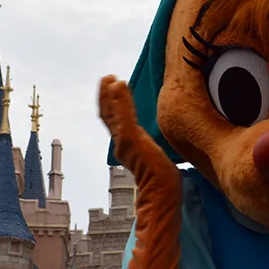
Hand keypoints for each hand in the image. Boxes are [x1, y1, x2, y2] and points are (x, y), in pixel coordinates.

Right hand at [99, 76, 180, 194]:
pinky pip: (123, 115)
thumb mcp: (155, 158)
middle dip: (106, 96)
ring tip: (110, 78)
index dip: (111, 105)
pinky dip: (119, 100)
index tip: (112, 88)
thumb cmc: (163, 179)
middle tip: (106, 78)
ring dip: (111, 94)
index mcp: (127, 147)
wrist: (162, 191)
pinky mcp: (131, 139)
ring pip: (114, 113)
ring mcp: (125, 141)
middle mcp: (121, 144)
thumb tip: (153, 151)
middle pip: (109, 115)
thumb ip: (150, 151)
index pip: (115, 121)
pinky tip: (119, 84)